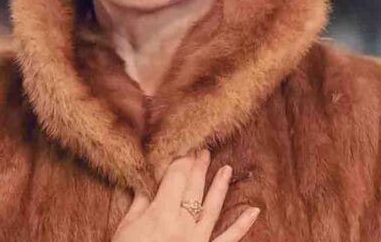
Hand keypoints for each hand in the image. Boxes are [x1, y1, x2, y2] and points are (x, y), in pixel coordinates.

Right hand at [111, 149, 260, 241]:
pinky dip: (242, 225)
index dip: (180, 161)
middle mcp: (182, 224)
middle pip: (193, 188)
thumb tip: (147, 182)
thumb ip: (140, 203)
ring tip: (226, 169)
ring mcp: (197, 239)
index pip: (175, 178)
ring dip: (219, 187)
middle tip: (202, 151)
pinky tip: (254, 211)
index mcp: (161, 214)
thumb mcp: (126, 227)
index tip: (184, 148)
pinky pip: (227, 239)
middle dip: (197, 167)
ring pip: (212, 208)